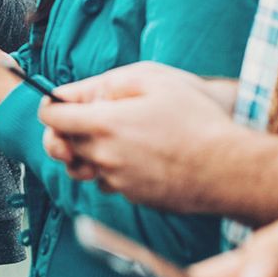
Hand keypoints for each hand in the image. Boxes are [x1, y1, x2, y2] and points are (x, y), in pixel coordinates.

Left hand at [36, 62, 243, 211]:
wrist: (228, 169)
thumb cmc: (197, 119)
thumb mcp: (156, 80)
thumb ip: (111, 82)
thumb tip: (86, 92)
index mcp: (104, 123)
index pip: (51, 118)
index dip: (49, 106)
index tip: (58, 103)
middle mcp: (104, 155)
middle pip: (62, 145)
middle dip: (67, 130)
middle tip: (87, 118)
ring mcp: (117, 180)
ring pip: (84, 166)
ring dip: (89, 152)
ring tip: (114, 137)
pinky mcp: (132, 196)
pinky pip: (109, 181)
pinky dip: (113, 168)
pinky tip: (138, 155)